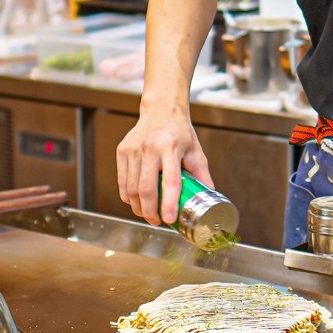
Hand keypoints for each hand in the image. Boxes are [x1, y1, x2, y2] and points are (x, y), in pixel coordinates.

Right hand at [116, 107, 213, 225]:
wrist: (160, 110)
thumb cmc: (180, 132)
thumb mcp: (195, 150)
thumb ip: (202, 173)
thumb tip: (209, 194)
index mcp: (171, 147)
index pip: (170, 181)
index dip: (169, 203)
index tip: (169, 219)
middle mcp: (150, 148)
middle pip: (145, 189)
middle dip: (150, 211)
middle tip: (157, 221)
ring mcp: (133, 149)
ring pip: (130, 188)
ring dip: (138, 207)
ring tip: (148, 214)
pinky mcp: (122, 151)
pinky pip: (122, 181)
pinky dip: (128, 196)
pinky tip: (137, 202)